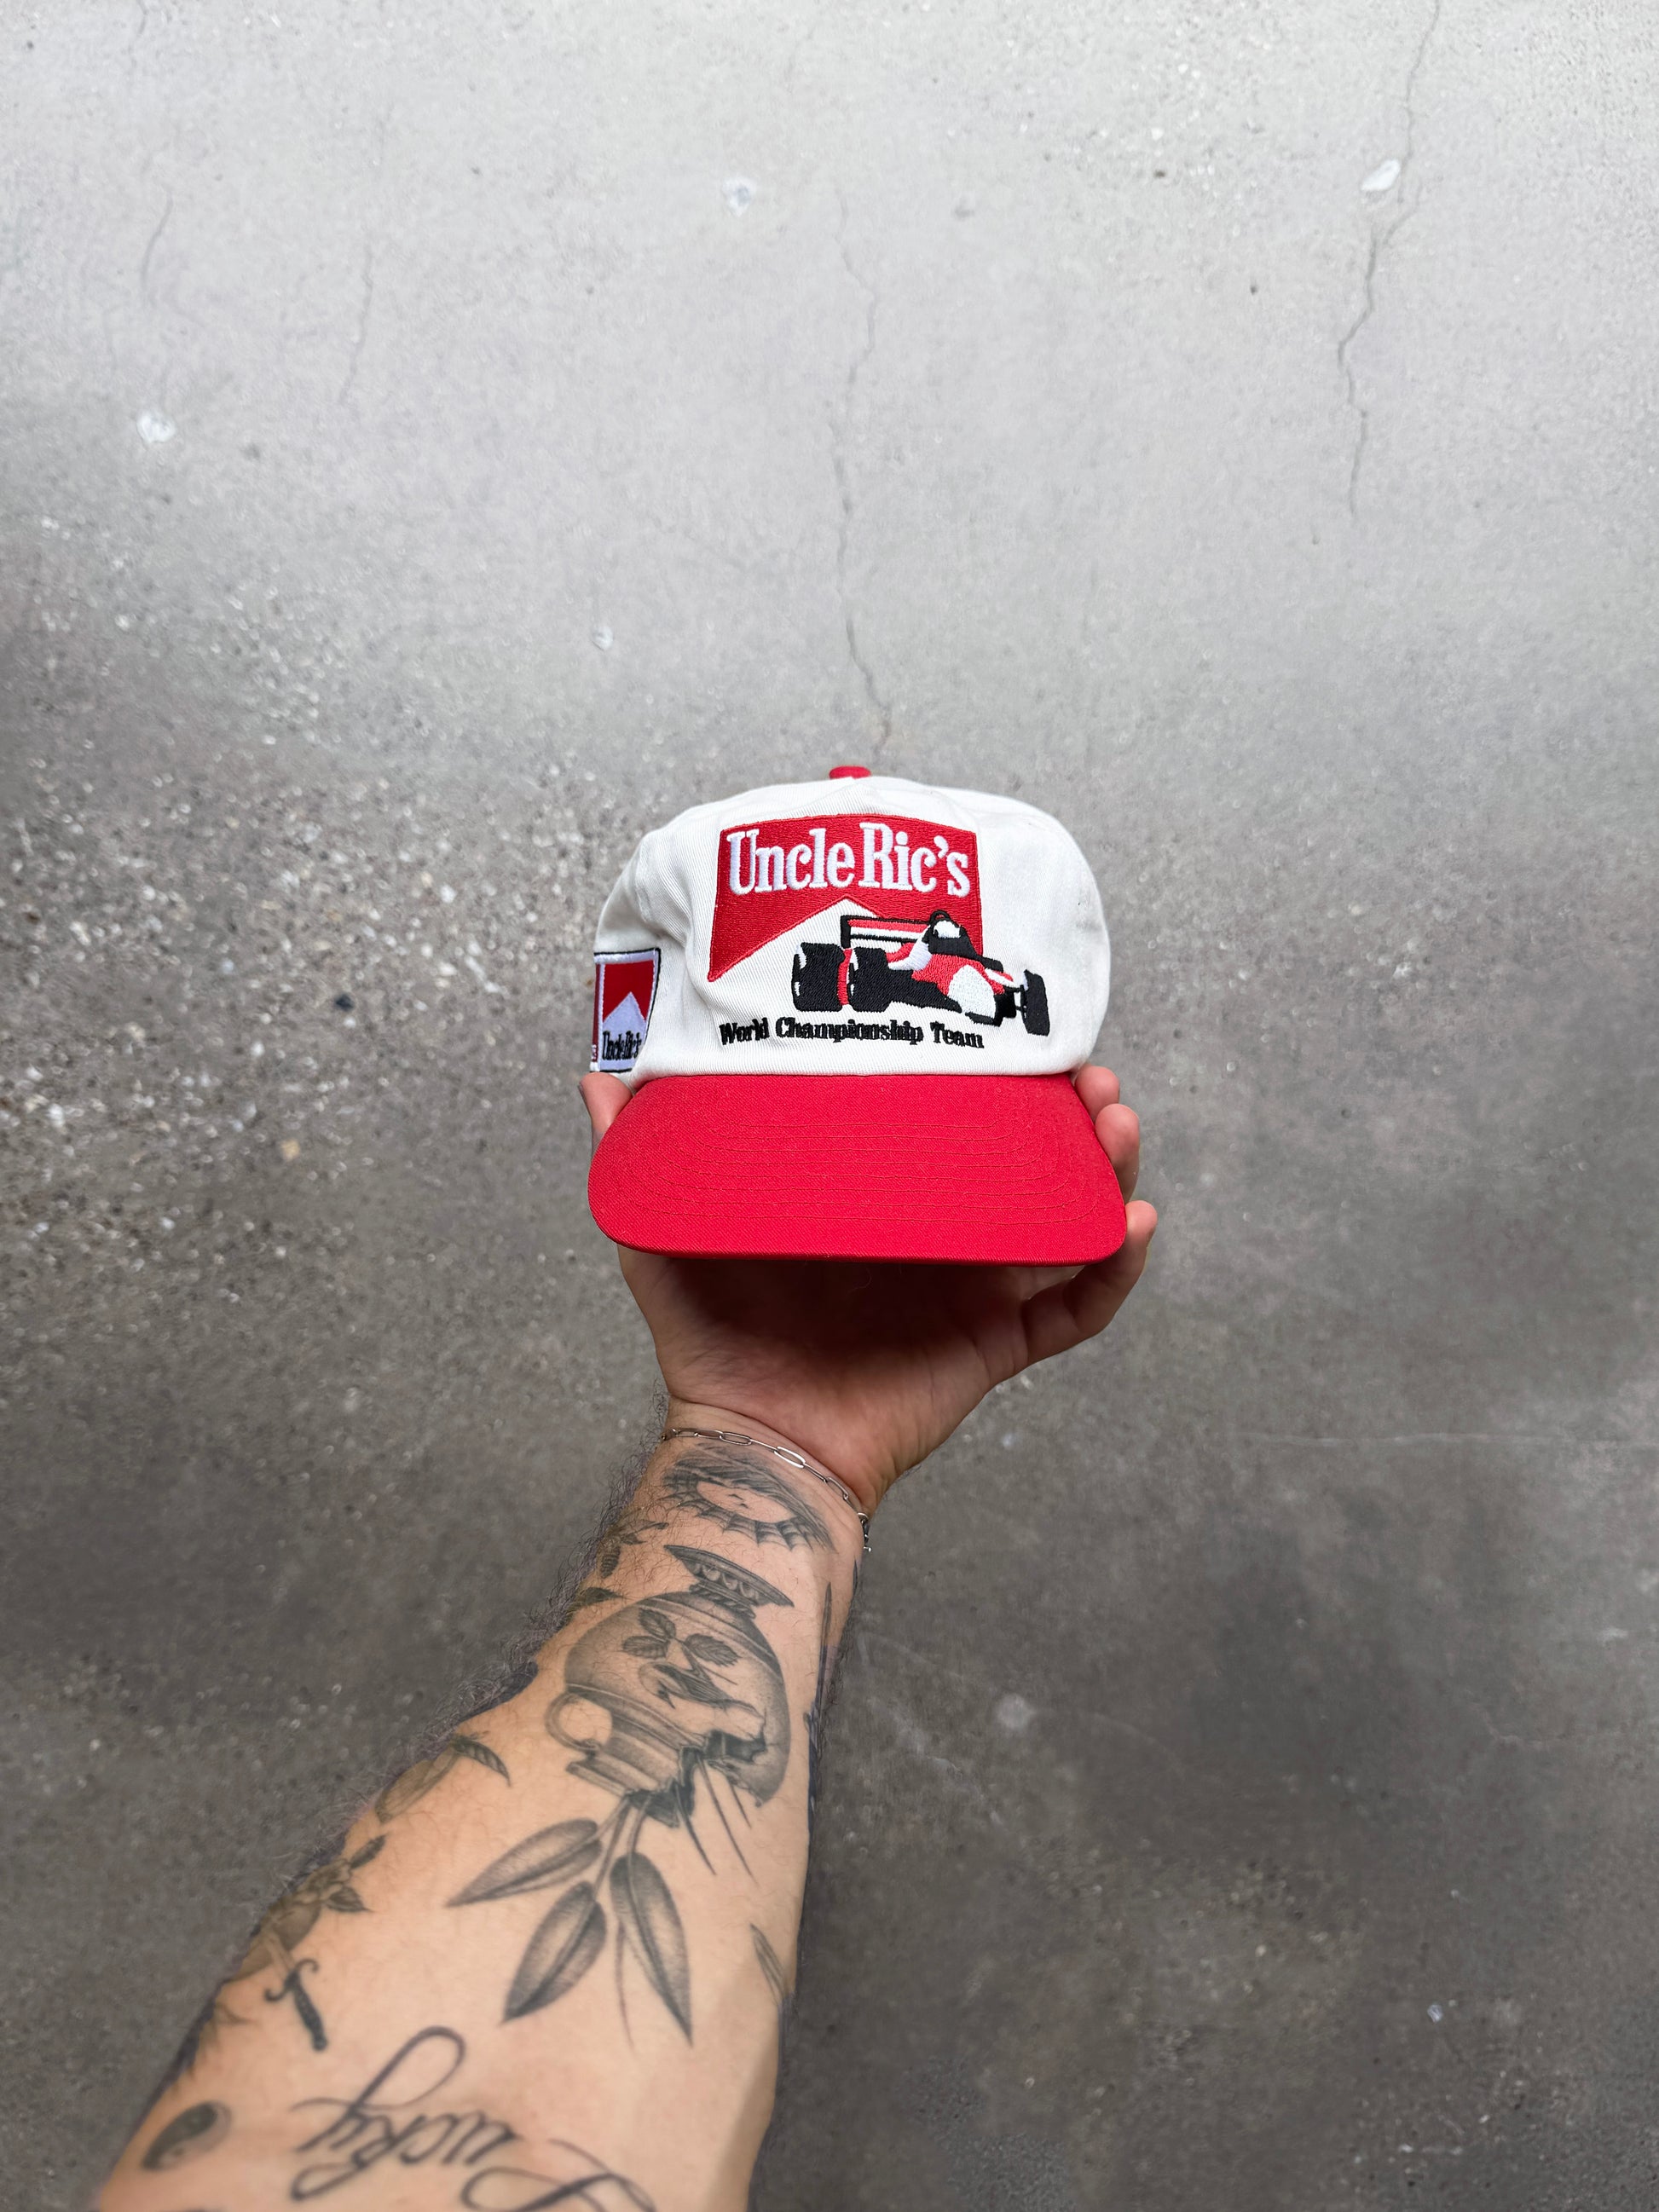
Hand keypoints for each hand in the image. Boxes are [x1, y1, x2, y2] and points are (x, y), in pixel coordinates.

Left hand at [579, 1065, 1155, 1514]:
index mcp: (877, 1198)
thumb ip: (639, 1156)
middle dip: (1069, 1112)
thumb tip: (598, 1070)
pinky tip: (1132, 1223)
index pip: (949, 1124)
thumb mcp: (668, 1230)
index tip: (1014, 1026)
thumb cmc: (711, 1342)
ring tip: (1115, 1125)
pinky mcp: (993, 1347)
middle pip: (1026, 1160)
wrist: (748, 1441)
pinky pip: (1071, 1310)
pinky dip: (1112, 1272)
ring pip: (1063, 1222)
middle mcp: (935, 1235)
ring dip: (1104, 1171)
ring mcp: (971, 1289)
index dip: (992, 1077)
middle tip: (1086, 1072)